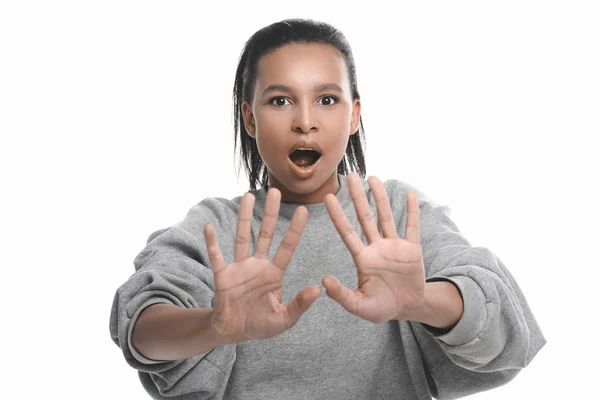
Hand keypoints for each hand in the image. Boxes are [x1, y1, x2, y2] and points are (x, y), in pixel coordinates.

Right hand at [204, 188, 320, 342]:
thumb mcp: (284, 319)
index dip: (295, 229)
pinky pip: (216, 256)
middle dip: (271, 213)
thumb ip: (299, 305)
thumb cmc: (260, 324)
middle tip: (275, 190)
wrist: (233, 332)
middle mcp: (257, 265)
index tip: (304, 209)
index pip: (287, 247)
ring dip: (244, 217)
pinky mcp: (222, 275)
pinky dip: (212, 242)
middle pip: (266, 234)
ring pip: (242, 237)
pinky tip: (209, 226)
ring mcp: (239, 268)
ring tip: (248, 195)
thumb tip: (317, 290)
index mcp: (274, 273)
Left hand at [322, 172, 425, 322]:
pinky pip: (412, 227)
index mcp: (362, 258)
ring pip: (385, 216)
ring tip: (373, 177)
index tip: (327, 197)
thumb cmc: (380, 307)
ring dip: (380, 197)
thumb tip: (324, 281)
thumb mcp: (359, 306)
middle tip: (349, 176)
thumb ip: (342, 295)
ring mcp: (394, 246)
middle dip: (357, 197)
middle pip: (364, 217)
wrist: (407, 308)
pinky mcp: (412, 250)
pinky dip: (412, 211)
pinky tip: (410, 194)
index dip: (337, 215)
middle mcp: (376, 247)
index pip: (346, 232)